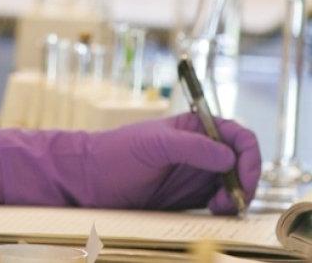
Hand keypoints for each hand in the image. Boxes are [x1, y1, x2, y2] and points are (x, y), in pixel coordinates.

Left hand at [0, 112, 260, 214]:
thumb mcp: (154, 145)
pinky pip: (219, 201)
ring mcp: (196, 173)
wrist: (91, 180)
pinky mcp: (190, 196)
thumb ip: (192, 148)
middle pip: (242, 162)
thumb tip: (228, 156)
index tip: (244, 177)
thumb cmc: (116, 153)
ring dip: (234, 197)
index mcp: (194, 127)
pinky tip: (212, 212)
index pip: (237, 135)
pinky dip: (224, 208)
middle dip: (245, 181)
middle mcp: (200, 148)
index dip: (249, 155)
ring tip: (217, 207)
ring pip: (234, 184)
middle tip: (229, 200)